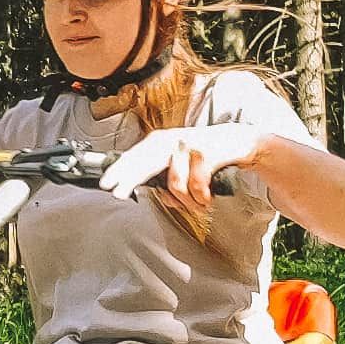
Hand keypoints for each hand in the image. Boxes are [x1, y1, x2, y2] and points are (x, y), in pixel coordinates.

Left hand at [100, 124, 259, 211]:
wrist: (238, 142)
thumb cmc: (206, 156)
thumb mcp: (181, 165)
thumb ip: (164, 178)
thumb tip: (152, 194)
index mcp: (160, 143)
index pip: (135, 157)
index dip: (119, 171)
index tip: (106, 185)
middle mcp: (170, 140)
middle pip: (144, 163)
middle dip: (129, 180)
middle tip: (117, 194)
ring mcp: (187, 144)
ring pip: (174, 183)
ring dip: (187, 201)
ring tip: (198, 203)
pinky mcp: (205, 151)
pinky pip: (196, 185)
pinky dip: (202, 196)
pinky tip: (207, 197)